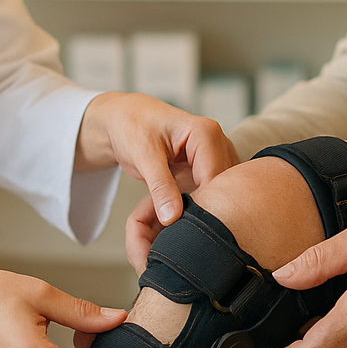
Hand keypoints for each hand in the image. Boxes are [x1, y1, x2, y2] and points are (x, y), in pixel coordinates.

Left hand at [77, 92, 238, 260]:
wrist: (125, 120)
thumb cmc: (132, 128)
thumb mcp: (143, 156)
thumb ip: (160, 187)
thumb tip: (172, 218)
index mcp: (206, 133)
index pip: (215, 179)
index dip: (202, 205)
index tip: (183, 227)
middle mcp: (218, 142)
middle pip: (221, 187)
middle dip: (202, 207)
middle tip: (177, 225)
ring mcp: (217, 155)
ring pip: (219, 192)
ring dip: (201, 207)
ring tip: (176, 214)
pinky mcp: (210, 167)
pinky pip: (211, 191)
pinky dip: (198, 203)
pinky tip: (181, 208)